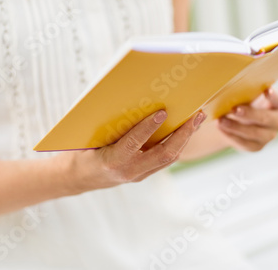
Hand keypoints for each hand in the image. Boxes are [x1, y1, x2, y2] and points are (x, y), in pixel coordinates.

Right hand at [61, 110, 205, 194]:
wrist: (80, 177)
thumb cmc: (84, 150)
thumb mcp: (91, 137)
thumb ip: (111, 124)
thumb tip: (132, 99)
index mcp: (112, 160)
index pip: (133, 143)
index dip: (148, 127)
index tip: (162, 111)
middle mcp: (129, 171)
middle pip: (164, 154)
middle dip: (183, 134)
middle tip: (195, 115)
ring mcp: (140, 174)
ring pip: (170, 157)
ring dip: (186, 137)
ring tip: (197, 118)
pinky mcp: (145, 173)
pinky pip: (166, 159)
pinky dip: (179, 143)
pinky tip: (186, 129)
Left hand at [217, 88, 277, 151]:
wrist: (237, 122)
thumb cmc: (244, 103)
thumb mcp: (247, 97)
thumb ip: (243, 93)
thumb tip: (228, 91)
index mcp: (276, 104)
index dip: (273, 96)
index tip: (267, 90)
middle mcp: (276, 120)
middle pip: (265, 118)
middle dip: (248, 114)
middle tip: (234, 109)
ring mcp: (268, 135)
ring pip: (254, 133)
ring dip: (235, 126)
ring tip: (220, 120)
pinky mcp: (257, 146)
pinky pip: (244, 142)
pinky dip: (231, 135)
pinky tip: (220, 128)